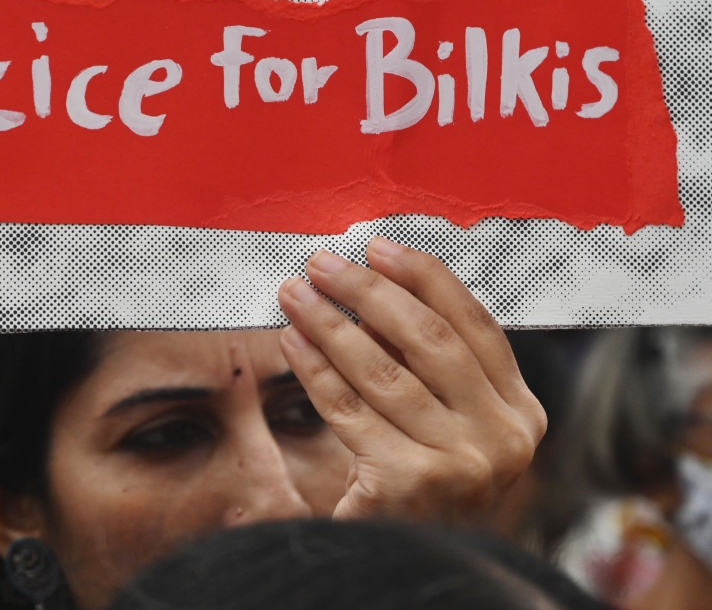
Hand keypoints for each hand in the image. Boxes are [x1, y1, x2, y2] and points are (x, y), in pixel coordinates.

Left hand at [277, 237, 546, 521]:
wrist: (416, 567)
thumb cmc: (425, 485)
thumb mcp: (453, 425)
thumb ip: (431, 367)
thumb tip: (374, 287)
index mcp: (521, 412)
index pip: (475, 324)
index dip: (425, 278)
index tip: (379, 247)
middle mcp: (503, 436)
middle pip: (428, 338)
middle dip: (369, 291)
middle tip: (324, 263)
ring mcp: (461, 462)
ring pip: (382, 369)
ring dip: (329, 324)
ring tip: (295, 294)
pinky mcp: (410, 483)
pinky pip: (349, 409)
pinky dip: (315, 370)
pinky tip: (292, 342)